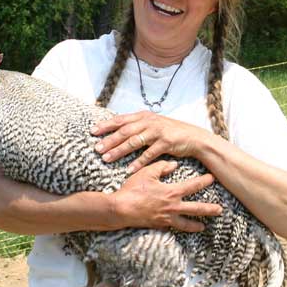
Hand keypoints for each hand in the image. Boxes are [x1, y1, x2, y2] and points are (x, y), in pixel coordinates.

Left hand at [91, 111, 207, 172]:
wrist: (193, 137)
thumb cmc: (169, 132)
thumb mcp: (153, 124)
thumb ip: (137, 125)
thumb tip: (117, 129)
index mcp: (144, 116)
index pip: (121, 119)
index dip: (106, 125)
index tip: (93, 131)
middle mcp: (149, 122)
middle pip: (125, 131)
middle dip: (109, 140)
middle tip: (96, 149)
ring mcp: (158, 132)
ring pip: (134, 142)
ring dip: (119, 151)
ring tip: (107, 159)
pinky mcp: (166, 143)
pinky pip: (149, 154)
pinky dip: (138, 162)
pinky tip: (129, 169)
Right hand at [112, 160, 220, 232]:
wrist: (121, 209)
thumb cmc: (133, 189)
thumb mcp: (147, 173)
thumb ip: (162, 167)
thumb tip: (174, 165)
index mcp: (171, 192)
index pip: (192, 186)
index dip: (204, 181)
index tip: (212, 178)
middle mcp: (172, 207)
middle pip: (196, 209)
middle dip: (209, 209)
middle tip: (220, 210)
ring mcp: (166, 218)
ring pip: (186, 224)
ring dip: (196, 225)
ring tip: (203, 227)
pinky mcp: (158, 225)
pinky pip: (171, 228)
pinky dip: (177, 228)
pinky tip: (180, 228)